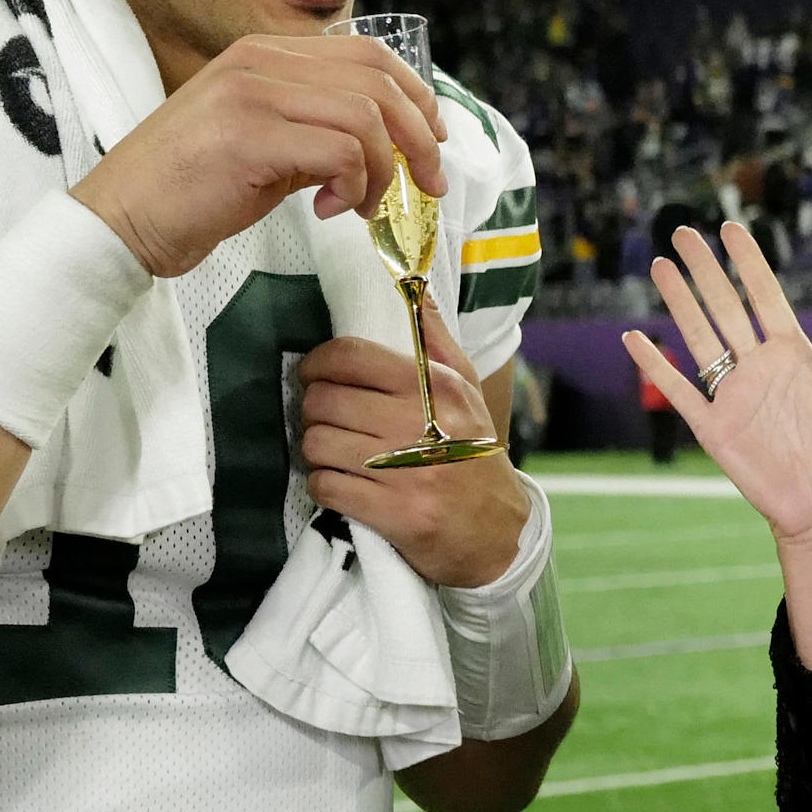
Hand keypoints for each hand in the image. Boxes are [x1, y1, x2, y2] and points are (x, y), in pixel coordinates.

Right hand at [73, 32, 442, 280]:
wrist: (120, 219)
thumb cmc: (191, 190)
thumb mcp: (265, 145)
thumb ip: (318, 132)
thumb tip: (387, 146)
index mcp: (263, 54)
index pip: (368, 54)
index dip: (416, 96)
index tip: (433, 141)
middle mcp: (258, 61)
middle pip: (378, 80)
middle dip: (420, 137)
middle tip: (429, 184)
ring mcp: (251, 94)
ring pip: (367, 118)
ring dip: (384, 172)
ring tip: (364, 207)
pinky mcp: (248, 136)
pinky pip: (341, 153)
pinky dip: (354, 187)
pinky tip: (330, 212)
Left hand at [296, 299, 530, 587]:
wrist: (497, 529)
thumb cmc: (472, 450)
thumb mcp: (465, 387)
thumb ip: (433, 336)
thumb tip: (412, 281)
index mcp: (434, 386)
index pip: (349, 357)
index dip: (317, 364)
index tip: (314, 375)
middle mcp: (420, 423)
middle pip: (324, 401)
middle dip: (315, 410)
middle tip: (327, 419)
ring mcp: (407, 472)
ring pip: (317, 444)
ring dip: (316, 450)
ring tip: (334, 453)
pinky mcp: (394, 513)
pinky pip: (326, 487)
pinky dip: (324, 486)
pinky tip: (342, 484)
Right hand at [625, 225, 811, 553]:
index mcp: (794, 355)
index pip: (764, 296)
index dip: (748, 263)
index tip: (731, 228)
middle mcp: (759, 368)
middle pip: (724, 307)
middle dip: (705, 269)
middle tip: (684, 231)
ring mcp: (733, 395)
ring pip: (698, 337)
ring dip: (679, 302)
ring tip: (661, 266)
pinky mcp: (713, 427)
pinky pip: (678, 390)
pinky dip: (655, 365)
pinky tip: (636, 338)